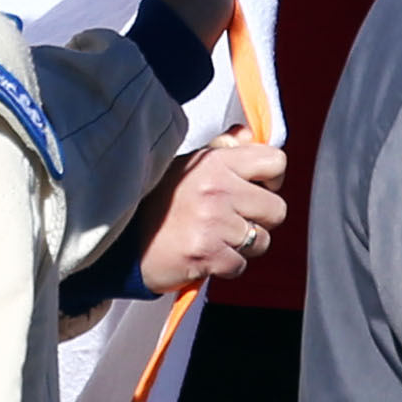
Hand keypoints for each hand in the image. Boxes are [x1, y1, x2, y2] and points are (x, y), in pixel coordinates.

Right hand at [138, 139, 289, 293]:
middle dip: (259, 219)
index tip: (258, 187)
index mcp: (215, 161)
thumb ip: (222, 148)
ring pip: (261, 241)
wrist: (125, 243)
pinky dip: (226, 265)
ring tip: (216, 237)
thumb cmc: (159, 202)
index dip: (272, 178)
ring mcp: (213, 223)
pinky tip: (206, 254)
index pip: (275, 162)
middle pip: (277, 209)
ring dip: (242, 245)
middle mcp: (217, 189)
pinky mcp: (208, 255)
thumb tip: (250, 136)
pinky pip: (241, 265)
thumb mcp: (188, 164)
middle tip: (234, 219)